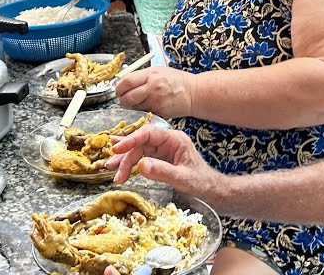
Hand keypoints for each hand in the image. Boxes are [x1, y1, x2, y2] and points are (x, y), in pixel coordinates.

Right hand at [104, 125, 224, 205]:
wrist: (211, 189)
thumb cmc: (201, 182)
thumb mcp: (183, 179)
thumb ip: (162, 171)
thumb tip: (141, 165)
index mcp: (175, 139)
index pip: (148, 133)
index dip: (131, 139)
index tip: (118, 149)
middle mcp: (167, 141)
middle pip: (140, 143)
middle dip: (126, 156)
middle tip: (113, 169)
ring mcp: (163, 149)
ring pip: (139, 150)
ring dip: (125, 160)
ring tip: (111, 168)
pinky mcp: (160, 157)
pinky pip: (142, 156)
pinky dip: (131, 162)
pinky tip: (119, 161)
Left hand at [115, 66, 195, 118]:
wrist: (194, 93)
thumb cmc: (176, 80)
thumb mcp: (158, 71)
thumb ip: (142, 76)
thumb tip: (125, 81)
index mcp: (151, 75)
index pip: (127, 82)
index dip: (119, 87)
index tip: (119, 89)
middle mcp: (152, 88)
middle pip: (127, 97)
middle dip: (122, 99)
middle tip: (124, 98)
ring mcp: (156, 102)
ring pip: (134, 107)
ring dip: (131, 106)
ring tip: (137, 102)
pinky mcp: (160, 112)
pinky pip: (144, 113)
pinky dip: (142, 111)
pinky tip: (147, 106)